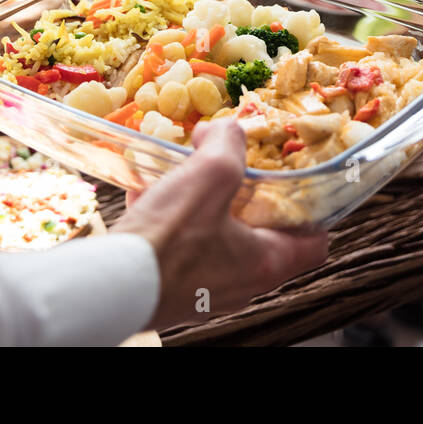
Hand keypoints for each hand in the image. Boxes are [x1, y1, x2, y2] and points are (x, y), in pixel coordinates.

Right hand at [110, 119, 328, 327]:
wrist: (107, 286)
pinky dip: (172, 224)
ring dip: (207, 210)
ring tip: (187, 180)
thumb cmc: (169, 237)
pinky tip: (149, 195)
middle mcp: (241, 285)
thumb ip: (229, 142)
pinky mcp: (172, 293)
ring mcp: (205, 293)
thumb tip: (226, 130)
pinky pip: (182, 252)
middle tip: (236, 174)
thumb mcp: (211, 172)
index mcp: (266, 263)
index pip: (315, 245)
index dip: (314, 214)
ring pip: (219, 243)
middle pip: (264, 239)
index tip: (299, 187)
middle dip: (250, 201)